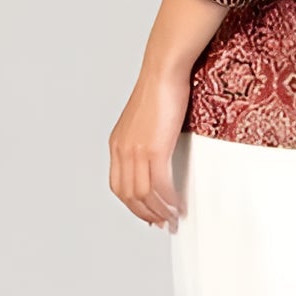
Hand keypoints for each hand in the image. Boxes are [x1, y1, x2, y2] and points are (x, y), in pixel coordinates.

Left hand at [109, 62, 190, 230]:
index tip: (149, 214)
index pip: (118, 186)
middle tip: (163, 223)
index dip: (133, 205)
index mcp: (117, 144)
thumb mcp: (147, 121)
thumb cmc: (160, 90)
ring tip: (173, 218)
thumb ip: (147, 140)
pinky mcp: (153, 149)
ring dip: (159, 211)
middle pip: (129, 195)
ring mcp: (136, 151)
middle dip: (146, 214)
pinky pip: (159, 185)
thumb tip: (160, 158)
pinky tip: (178, 205)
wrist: (163, 72)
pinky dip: (169, 200)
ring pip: (143, 195)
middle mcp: (122, 150)